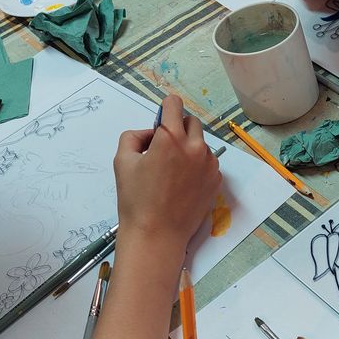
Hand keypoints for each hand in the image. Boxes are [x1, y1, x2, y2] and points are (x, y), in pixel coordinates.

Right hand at [113, 95, 220, 250]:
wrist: (157, 235)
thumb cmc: (136, 199)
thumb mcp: (122, 161)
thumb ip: (134, 136)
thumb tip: (150, 132)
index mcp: (171, 138)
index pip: (174, 104)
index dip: (165, 108)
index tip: (160, 121)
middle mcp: (195, 147)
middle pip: (191, 122)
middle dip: (177, 128)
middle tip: (162, 149)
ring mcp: (210, 164)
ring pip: (200, 143)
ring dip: (188, 147)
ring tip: (171, 171)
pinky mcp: (216, 180)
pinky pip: (207, 162)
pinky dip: (197, 165)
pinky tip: (182, 184)